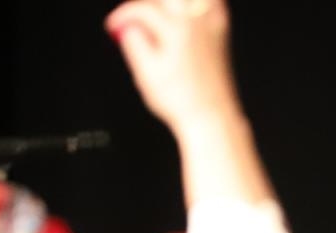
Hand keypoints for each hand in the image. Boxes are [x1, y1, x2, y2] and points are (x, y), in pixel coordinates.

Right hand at [107, 0, 241, 134]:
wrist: (212, 118)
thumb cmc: (182, 102)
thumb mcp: (146, 73)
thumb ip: (134, 41)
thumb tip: (128, 25)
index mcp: (177, 30)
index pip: (144, 9)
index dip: (124, 15)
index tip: (114, 26)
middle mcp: (197, 24)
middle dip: (147, 6)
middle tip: (135, 20)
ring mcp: (213, 29)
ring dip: (173, 4)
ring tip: (160, 14)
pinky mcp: (221, 36)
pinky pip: (215, 7)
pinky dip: (202, 5)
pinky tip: (191, 9)